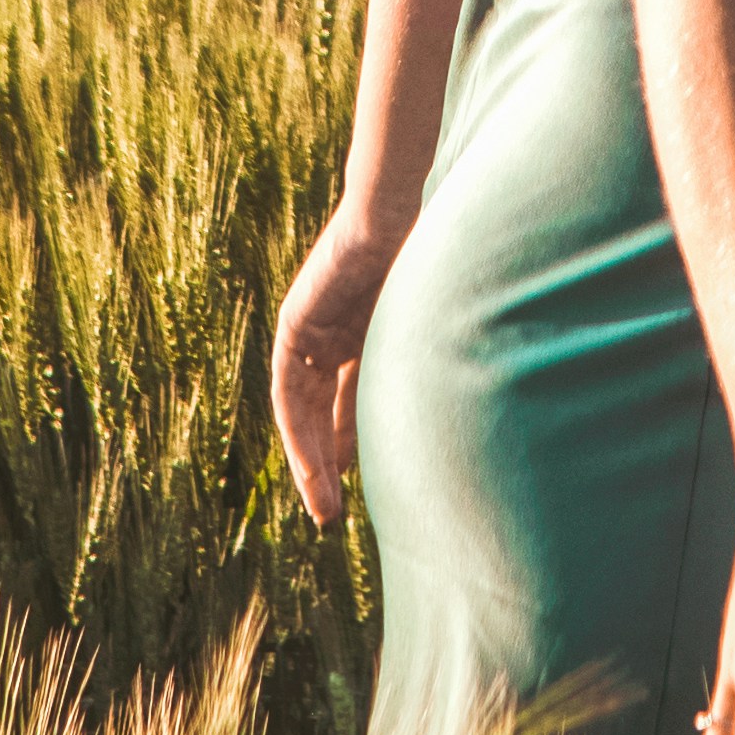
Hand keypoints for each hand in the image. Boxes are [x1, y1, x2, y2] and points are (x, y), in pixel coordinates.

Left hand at [270, 201, 405, 526]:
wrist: (398, 217)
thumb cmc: (427, 266)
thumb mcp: (418, 342)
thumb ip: (416, 378)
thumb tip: (445, 431)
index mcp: (364, 338)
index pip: (350, 408)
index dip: (353, 451)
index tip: (364, 495)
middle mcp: (333, 339)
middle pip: (321, 416)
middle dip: (325, 468)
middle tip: (331, 517)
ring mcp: (310, 333)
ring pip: (301, 411)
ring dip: (309, 460)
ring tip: (322, 503)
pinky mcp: (293, 327)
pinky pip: (289, 391)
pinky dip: (300, 429)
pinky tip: (312, 463)